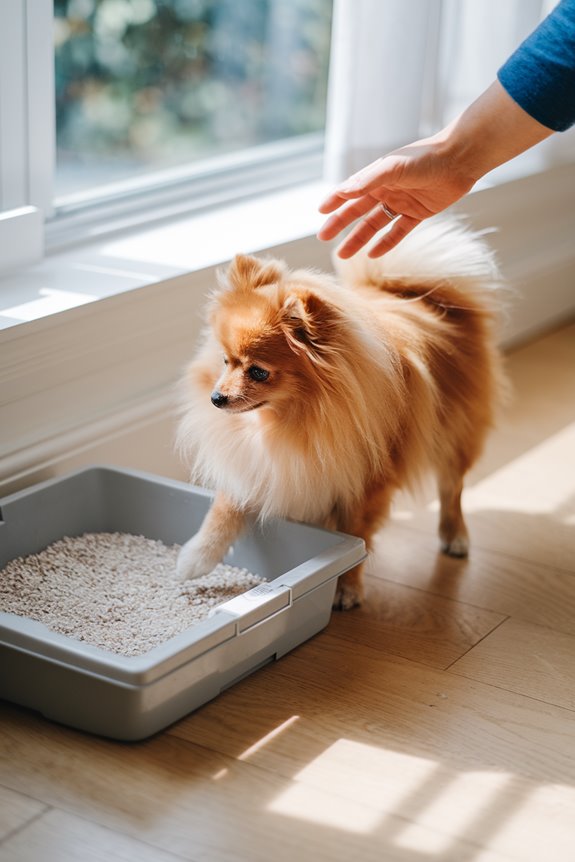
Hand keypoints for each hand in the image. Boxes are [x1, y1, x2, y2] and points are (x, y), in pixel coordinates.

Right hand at [317, 138, 475, 257]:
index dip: (335, 201)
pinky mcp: (417, 213)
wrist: (459, 160)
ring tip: (343, 254)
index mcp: (377, 175)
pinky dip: (386, 243)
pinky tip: (373, 254)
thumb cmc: (424, 158)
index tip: (320, 212)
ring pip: (373, 224)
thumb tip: (344, 193)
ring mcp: (401, 202)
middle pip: (357, 210)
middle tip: (323, 238)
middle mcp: (386, 189)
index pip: (350, 191)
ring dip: (358, 239)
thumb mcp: (393, 167)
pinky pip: (397, 232)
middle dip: (339, 224)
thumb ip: (368, 180)